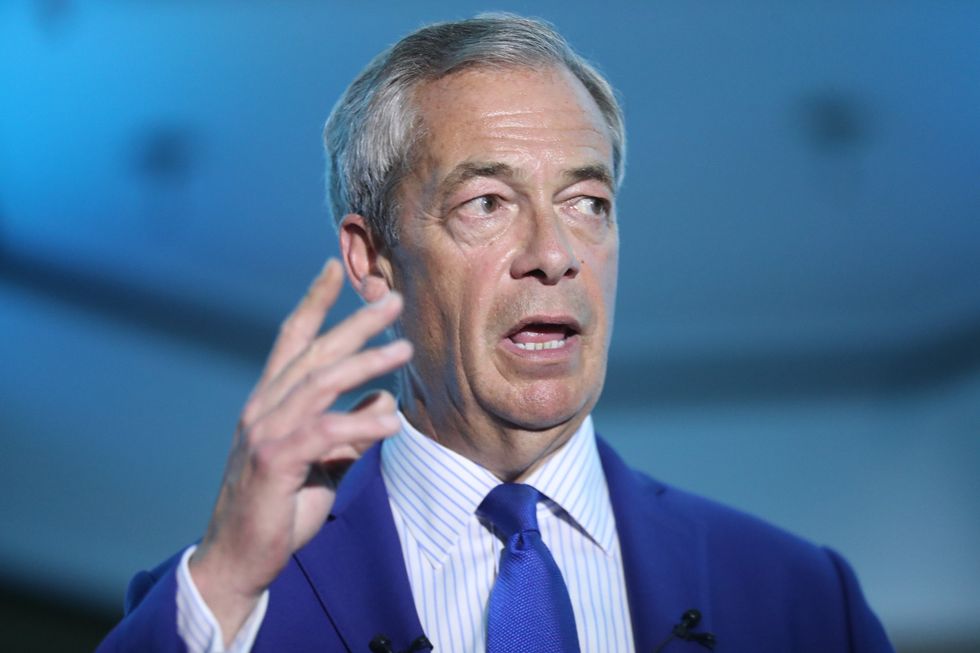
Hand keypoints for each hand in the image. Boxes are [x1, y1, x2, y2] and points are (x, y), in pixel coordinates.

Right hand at [188, 259, 411, 642]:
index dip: (313, 300)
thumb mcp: (323, 461)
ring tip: (404, 350)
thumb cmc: (280, 506)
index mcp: (270, 401)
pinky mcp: (273, 462)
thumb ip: (351, 429)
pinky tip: (391, 421)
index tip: (334, 267)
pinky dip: (359, 423)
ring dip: (365, 363)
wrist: (238, 558)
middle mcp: (263, 407)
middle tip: (393, 300)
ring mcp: (265, 432)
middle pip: (315, 352)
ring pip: (321, 383)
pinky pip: (323, 433)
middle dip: (356, 323)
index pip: (291, 339)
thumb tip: (385, 398)